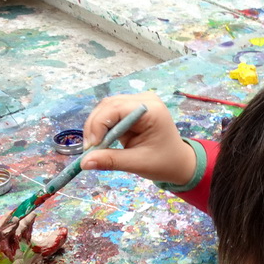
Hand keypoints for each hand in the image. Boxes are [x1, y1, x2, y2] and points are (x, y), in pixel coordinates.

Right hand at [81, 93, 197, 186]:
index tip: (91, 146)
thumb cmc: (164, 163)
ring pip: (106, 108)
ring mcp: (138, 102)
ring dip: (96, 127)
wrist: (178, 163)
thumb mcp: (137, 163)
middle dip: (95, 127)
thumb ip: (111, 160)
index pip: (116, 108)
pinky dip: (102, 127)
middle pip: (109, 105)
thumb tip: (84, 162)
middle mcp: (144, 100)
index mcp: (151, 110)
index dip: (99, 125)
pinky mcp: (131, 109)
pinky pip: (110, 114)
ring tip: (94, 147)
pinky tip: (101, 142)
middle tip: (89, 149)